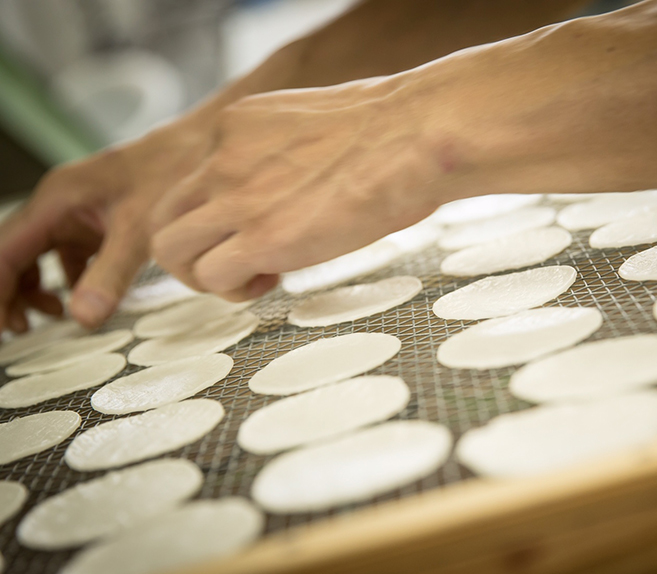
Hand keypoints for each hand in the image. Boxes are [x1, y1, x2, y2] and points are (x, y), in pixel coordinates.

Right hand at [0, 119, 212, 331]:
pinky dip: (71, 281)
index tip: (1, 326)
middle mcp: (59, 204)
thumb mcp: (140, 230)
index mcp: (57, 199)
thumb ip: (110, 274)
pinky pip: (69, 256)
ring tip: (54, 317)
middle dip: (10, 293)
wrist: (205, 152)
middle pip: (13, 254)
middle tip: (19, 330)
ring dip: (38, 288)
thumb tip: (83, 316)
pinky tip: (90, 299)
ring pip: (38, 256)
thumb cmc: (172, 173)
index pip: (4, 250)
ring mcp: (78, 213)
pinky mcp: (98, 222)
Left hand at [151, 82, 448, 300]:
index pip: (192, 180)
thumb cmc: (392, 132)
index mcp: (237, 125)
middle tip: (233, 262)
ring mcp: (237, 198)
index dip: (216, 214)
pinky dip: (233, 290)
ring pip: (171, 249)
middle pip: (164, 216)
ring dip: (203, 274)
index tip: (252, 227)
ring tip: (248, 278)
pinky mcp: (261, 238)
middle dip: (191, 250)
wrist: (416, 137)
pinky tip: (269, 283)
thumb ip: (281, 152)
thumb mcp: (313, 125)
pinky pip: (212, 276)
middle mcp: (222, 157)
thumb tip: (293, 184)